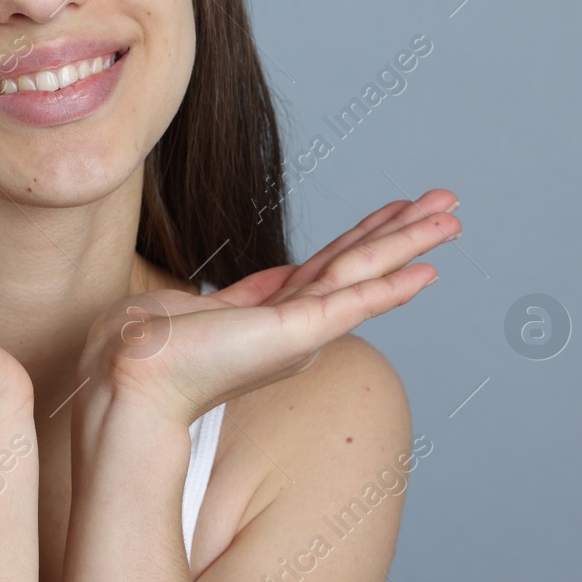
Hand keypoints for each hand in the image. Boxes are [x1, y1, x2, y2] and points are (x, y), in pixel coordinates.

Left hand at [77, 189, 459, 427]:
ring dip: (410, 243)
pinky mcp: (297, 332)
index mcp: (270, 314)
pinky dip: (393, 286)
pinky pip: (355, 301)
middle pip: (359, 263)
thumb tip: (246, 286)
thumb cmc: (144, 349)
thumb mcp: (193, 309)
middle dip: (404, 231)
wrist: (129, 377)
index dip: (365, 236)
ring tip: (452, 217)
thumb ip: (233, 299)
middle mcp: (293, 323)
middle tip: (448, 204)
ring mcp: (299, 329)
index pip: (329, 266)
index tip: (395, 211)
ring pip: (365, 272)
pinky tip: (427, 269)